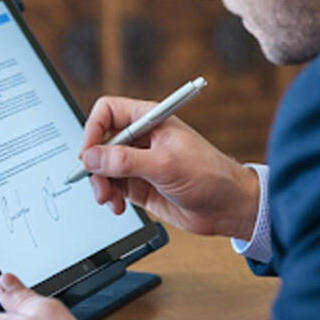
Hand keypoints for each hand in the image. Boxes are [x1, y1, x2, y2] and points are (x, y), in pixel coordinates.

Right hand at [81, 96, 258, 240]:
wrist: (229, 207)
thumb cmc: (210, 176)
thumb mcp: (165, 165)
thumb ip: (125, 161)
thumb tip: (92, 157)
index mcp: (151, 120)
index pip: (108, 112)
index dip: (93, 130)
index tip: (89, 154)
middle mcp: (142, 138)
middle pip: (101, 142)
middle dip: (95, 164)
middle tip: (99, 184)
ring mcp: (140, 162)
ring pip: (103, 167)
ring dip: (101, 184)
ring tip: (110, 200)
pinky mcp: (140, 184)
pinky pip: (113, 186)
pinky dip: (110, 197)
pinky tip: (118, 206)